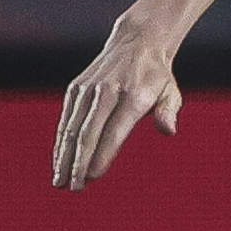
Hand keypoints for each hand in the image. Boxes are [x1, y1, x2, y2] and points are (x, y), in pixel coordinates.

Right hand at [52, 19, 182, 189]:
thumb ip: (169, 111)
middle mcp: (107, 92)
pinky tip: (59, 161)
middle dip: (79, 163)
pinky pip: (66, 119)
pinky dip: (61, 142)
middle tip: (74, 187)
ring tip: (61, 181)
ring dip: (64, 156)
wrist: (136, 43)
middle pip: (88, 133)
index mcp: (134, 96)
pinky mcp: (75, 88)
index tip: (93, 177)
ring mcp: (88, 90)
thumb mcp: (171, 92)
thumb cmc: (157, 78)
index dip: (102, 155)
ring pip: (72, 128)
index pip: (114, 132)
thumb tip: (169, 130)